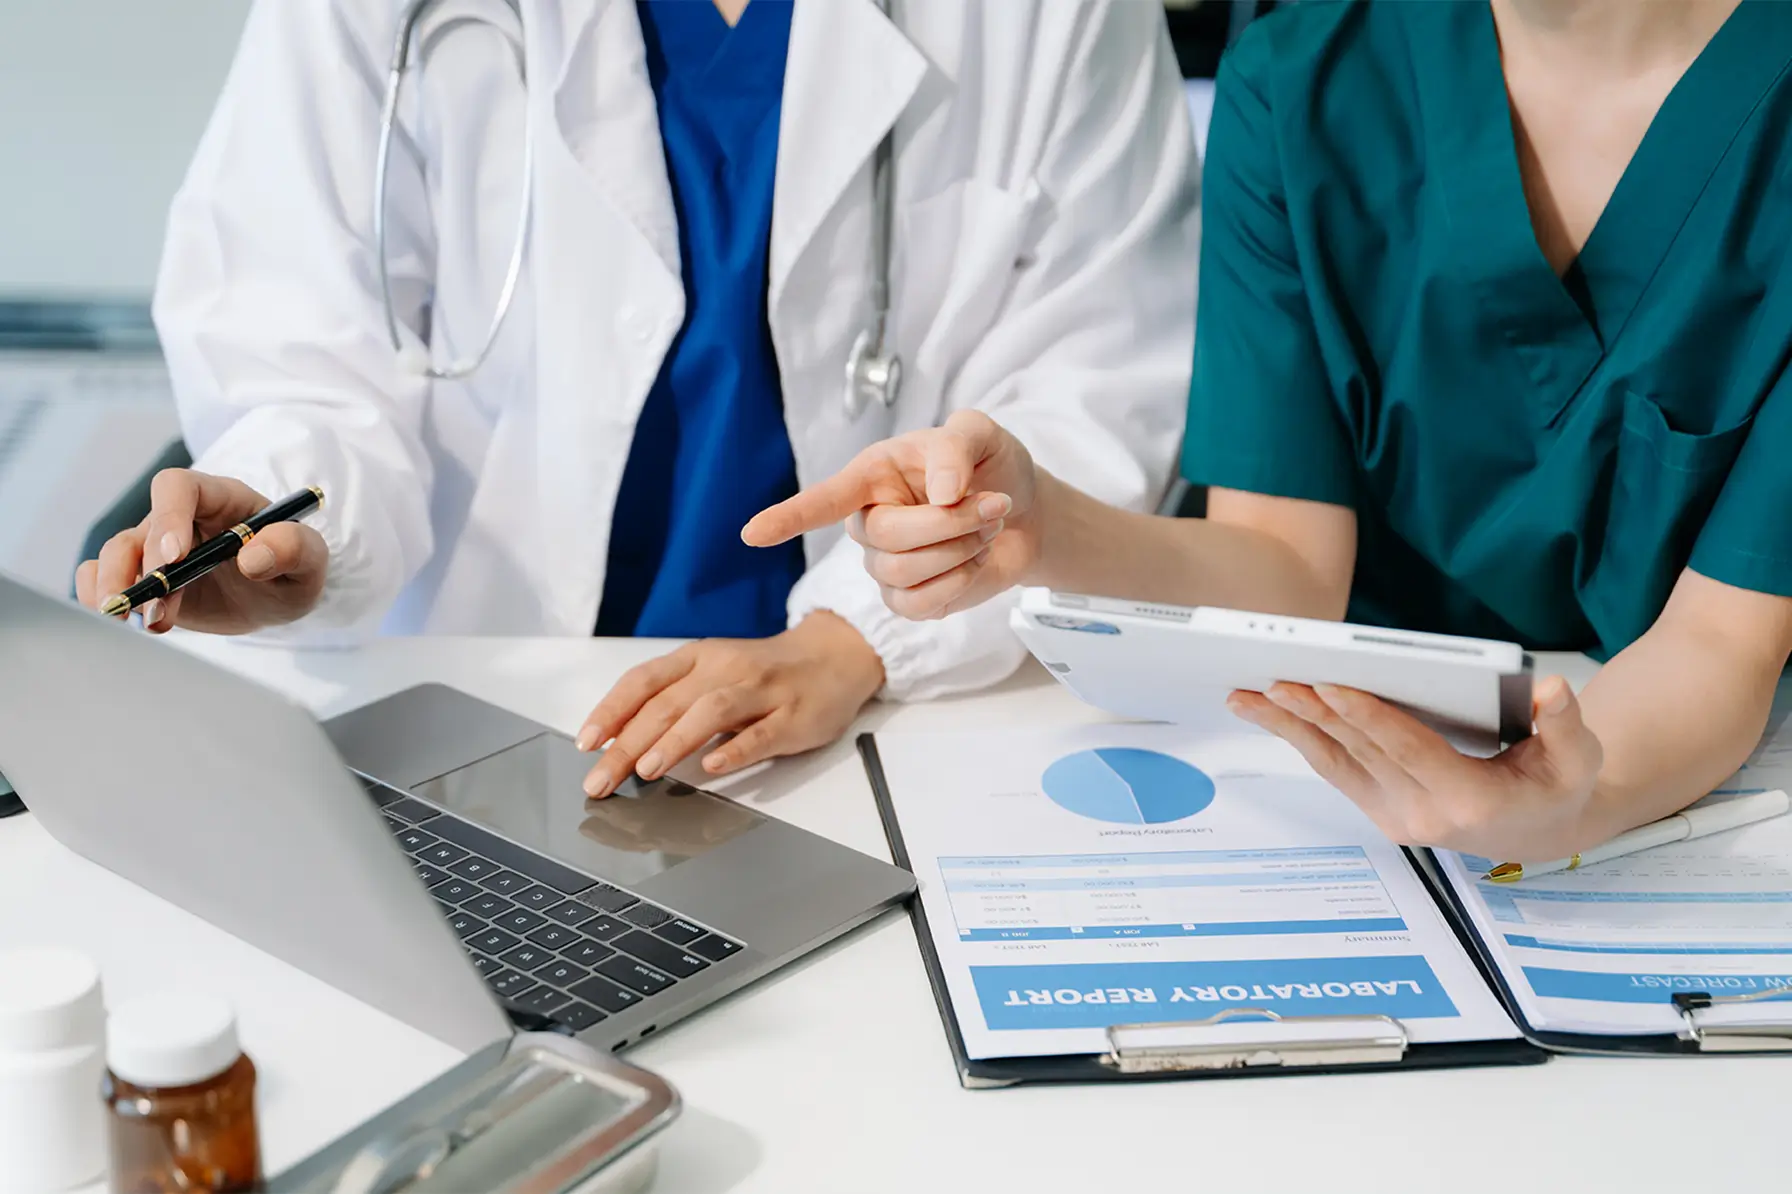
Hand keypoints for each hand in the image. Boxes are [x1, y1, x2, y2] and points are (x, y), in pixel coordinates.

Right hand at [74, 469, 328, 633]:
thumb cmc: (292, 568)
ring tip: (146, 624)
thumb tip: (255, 557)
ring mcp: (156, 546)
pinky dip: (100, 595)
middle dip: (143, 570)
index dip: (169, 516)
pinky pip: (101, 575)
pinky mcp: (142, 576)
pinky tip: (124, 620)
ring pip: (117, 554)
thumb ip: (295, 548)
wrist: (275, 598)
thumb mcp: (311, 559)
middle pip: (143, 528)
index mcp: (221, 498)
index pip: (178, 487)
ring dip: (122, 589)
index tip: (175, 557)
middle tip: (156, 609)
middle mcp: (181, 518)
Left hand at [574, 612, 885, 796]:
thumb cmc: (764, 672)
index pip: (644, 681)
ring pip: (711, 712)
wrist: (834, 655)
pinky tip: (714, 766)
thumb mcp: (713, 673)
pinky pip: (762, 733)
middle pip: (668, 703)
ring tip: (648, 769)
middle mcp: (726, 669)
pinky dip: (736, 749)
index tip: (585, 743)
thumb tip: (618, 740)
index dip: (612, 710)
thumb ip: (672, 700)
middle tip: (601, 779)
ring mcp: (761, 691)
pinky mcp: (794, 716)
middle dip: (629, 743)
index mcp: (699, 658)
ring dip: (676, 740)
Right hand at [743, 410, 1041, 619]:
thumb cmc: (989, 466)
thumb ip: (954, 448)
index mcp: (872, 476)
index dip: (788, 517)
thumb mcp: (979, 435)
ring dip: (962, 548)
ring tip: (986, 525)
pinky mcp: (909, 600)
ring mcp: (885, 566)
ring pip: (906, 573)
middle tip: (993, 504)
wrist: (1024, 512)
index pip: (823, 500)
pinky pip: (921, 605)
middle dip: (949, 523)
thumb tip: (939, 493)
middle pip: (887, 538)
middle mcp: (868, 523)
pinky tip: (974, 560)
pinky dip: (961, 581)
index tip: (751, 534)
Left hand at [1228, 675, 1605, 860]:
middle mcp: (1422, 816)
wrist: (1540, 830)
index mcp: (1468, 801)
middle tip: (1276, 678)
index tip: (1331, 685)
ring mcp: (1395, 817)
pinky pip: (1333, 770)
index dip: (1368, 717)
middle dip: (1315, 714)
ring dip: (1289, 728)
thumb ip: (1566, 724)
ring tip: (1246, 696)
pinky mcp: (1379, 811)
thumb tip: (1552, 689)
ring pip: (1333, 763)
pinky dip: (1299, 738)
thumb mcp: (1579, 757)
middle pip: (1360, 753)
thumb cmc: (1558, 786)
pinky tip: (1269, 712)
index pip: (1408, 751)